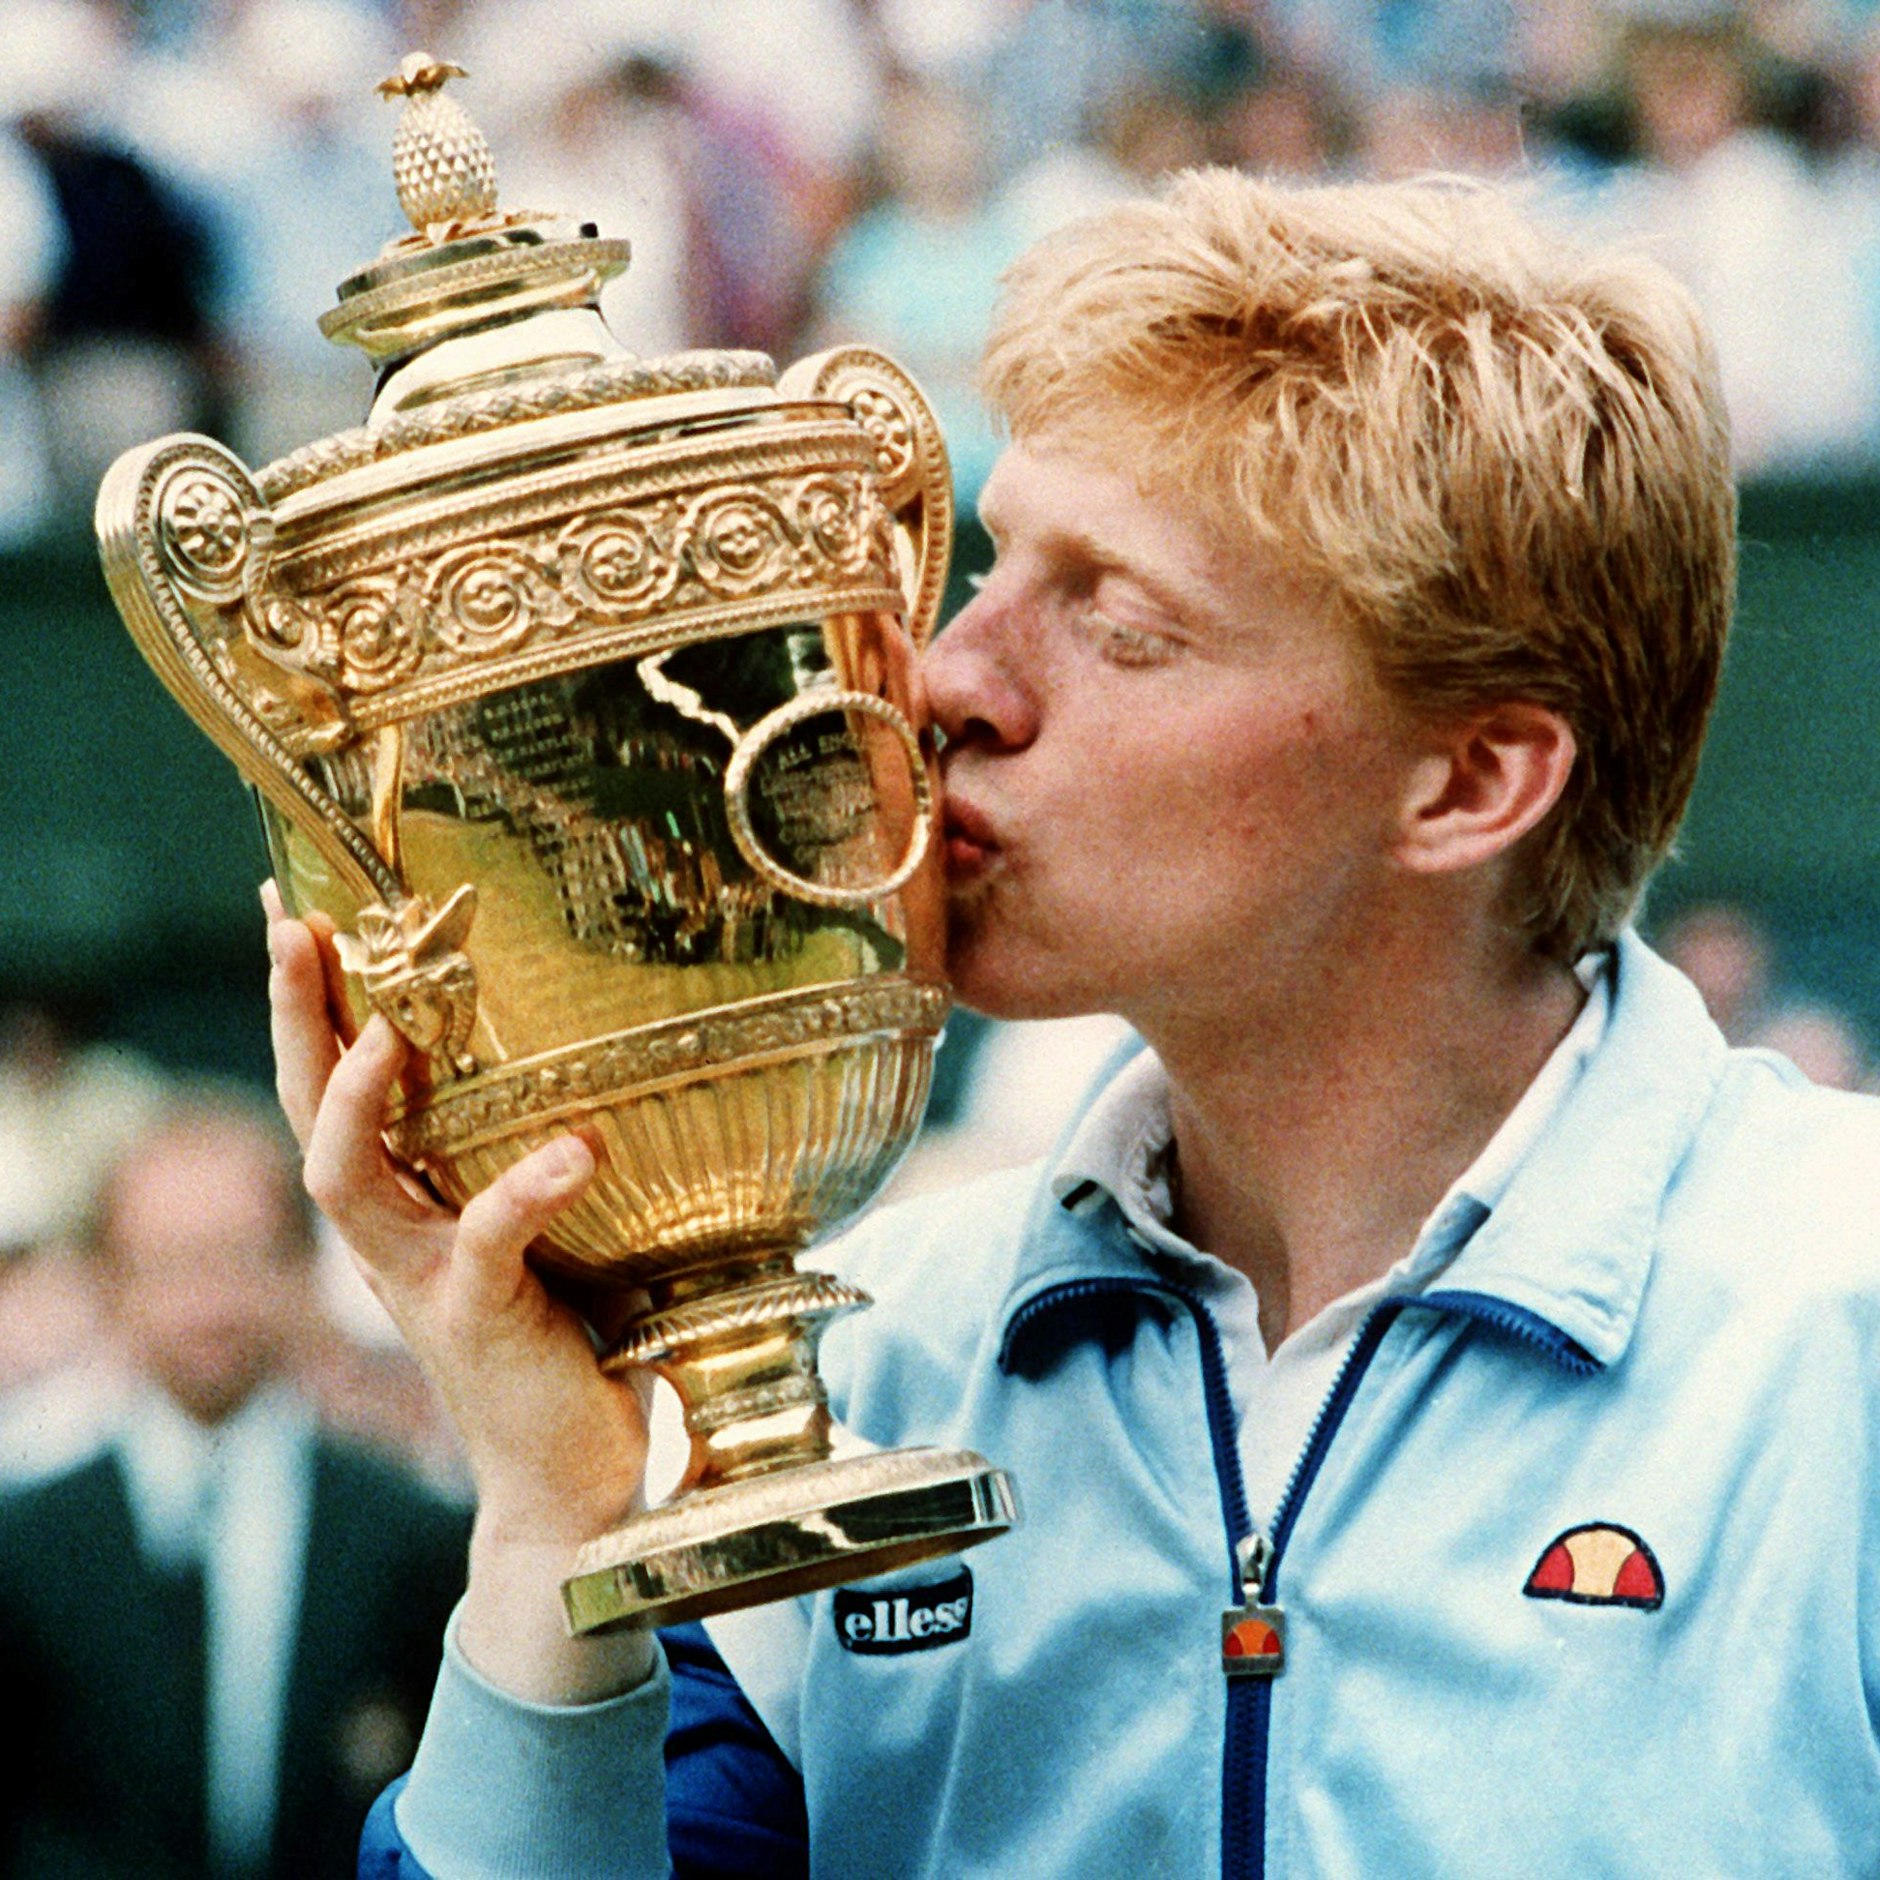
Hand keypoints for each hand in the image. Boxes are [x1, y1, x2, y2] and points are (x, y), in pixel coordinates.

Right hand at [264, 882, 654, 1700]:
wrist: (578, 1485)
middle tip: (289, 924)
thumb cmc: (576, 1344)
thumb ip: (548, 1158)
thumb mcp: (550, 1233)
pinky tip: (583, 1147)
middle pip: (308, 1111)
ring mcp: (424, 1280)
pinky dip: (531, 1189)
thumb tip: (615, 1053)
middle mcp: (393, 1236)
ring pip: (346, 1176)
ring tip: (389, 1024)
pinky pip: (489, 1238)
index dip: (308, 1003)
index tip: (294, 908)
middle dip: (293, 1016)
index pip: (333, 1087)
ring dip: (355, 1096)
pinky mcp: (479, 1321)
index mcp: (407, 1205)